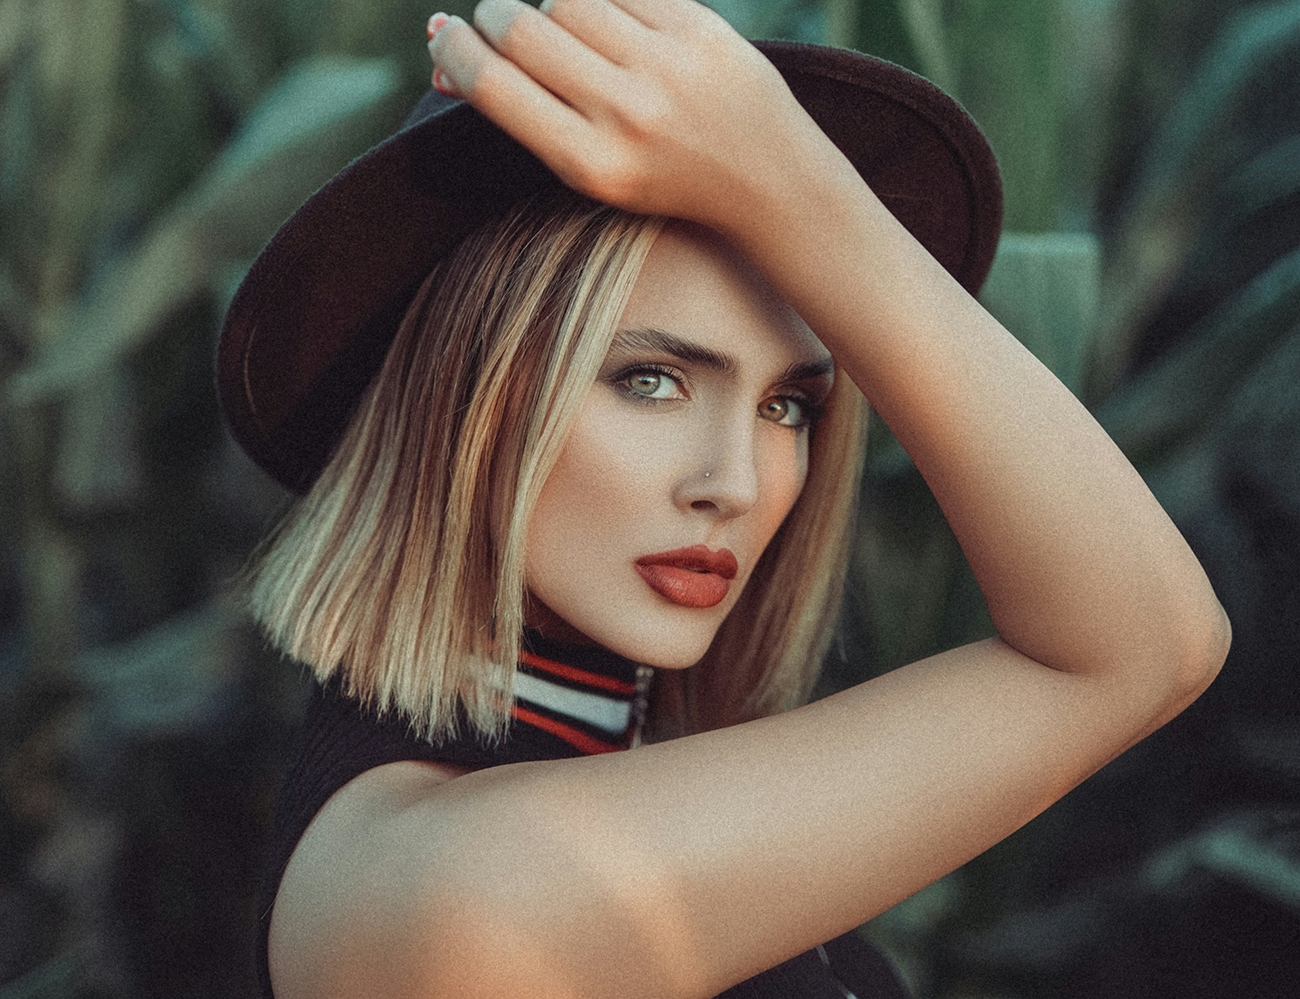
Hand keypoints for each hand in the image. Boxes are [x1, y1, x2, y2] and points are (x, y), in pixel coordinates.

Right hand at [426, 0, 837, 232]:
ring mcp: (666, 67)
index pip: (495, 86)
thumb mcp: (589, 167)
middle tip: (495, 21)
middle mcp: (627, 115)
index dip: (455, 51)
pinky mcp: (699, 28)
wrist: (765, 178)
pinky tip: (603, 18)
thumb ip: (521, 115)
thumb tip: (439, 60)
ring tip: (557, 27)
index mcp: (591, 163)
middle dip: (494, 17)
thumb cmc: (660, 174)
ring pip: (566, 0)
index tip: (443, 36)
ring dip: (548, 6)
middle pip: (522, 29)